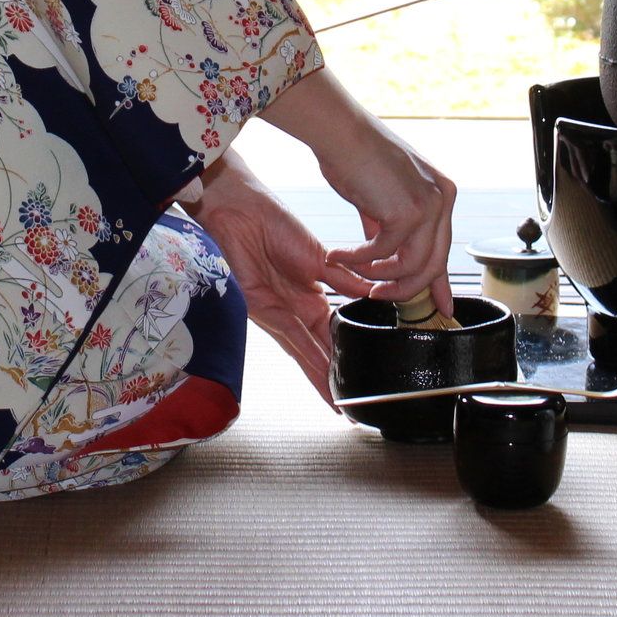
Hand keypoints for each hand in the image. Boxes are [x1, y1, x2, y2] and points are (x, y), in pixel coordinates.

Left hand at [187, 152, 339, 404]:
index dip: (346, 355)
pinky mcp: (263, 309)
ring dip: (322, 378)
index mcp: (311, 296)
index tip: (362, 376)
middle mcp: (295, 310)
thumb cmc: (275, 224)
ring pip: (306, 352)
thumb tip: (373, 295)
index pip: (333, 334)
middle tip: (351, 406)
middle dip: (334, 378)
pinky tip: (324, 372)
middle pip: (319, 351)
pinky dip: (309, 355)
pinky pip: (293, 336)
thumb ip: (346, 280)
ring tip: (339, 403)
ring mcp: (279, 312)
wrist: (243, 210)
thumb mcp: (321, 257)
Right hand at [256, 68, 458, 316]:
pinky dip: (359, 261)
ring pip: (412, 266)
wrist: (340, 130)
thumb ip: (390, 227)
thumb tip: (387, 259)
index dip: (440, 282)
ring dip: (378, 276)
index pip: (444, 247)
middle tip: (376, 296)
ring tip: (353, 272)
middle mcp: (443, 199)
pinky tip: (339, 255)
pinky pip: (383, 254)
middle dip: (404, 288)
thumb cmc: (354, 156)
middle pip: (433, 264)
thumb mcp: (382, 196)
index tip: (441, 306)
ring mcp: (429, 205)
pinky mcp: (406, 212)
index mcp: (442, 193)